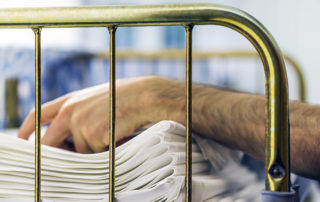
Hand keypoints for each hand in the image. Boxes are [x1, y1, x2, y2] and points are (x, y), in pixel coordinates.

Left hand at [18, 76, 184, 152]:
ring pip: (79, 152)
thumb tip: (70, 138)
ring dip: (95, 150)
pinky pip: (95, 154)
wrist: (145, 96)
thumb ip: (78, 111)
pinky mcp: (93, 135)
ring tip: (112, 133)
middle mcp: (70, 111)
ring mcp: (80, 123)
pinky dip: (106, 151)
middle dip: (59, 153)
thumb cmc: (125, 97)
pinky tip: (117, 136)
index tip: (22, 141)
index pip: (38, 114)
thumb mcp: (96, 98)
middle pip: (51, 142)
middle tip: (71, 157)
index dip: (26, 129)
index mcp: (70, 100)